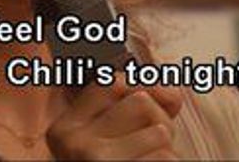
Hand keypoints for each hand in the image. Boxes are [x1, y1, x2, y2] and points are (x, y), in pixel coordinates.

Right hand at [47, 75, 183, 159]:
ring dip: (165, 151)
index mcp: (65, 128)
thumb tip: (172, 92)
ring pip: (159, 131)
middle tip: (147, 148)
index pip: (114, 84)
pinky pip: (167, 158)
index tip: (146, 113)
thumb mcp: (110, 138)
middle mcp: (74, 143)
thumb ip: (135, 104)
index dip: (143, 92)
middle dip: (157, 122)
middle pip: (141, 102)